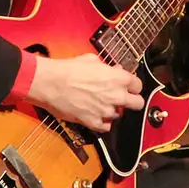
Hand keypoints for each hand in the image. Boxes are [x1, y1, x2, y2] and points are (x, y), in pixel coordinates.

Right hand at [24, 54, 144, 132]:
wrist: (50, 83)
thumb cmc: (68, 69)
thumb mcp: (91, 60)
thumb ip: (108, 67)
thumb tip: (114, 69)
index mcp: (118, 77)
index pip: (138, 85)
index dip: (133, 86)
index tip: (129, 86)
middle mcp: (116, 95)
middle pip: (138, 103)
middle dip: (133, 101)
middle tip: (125, 99)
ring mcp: (105, 110)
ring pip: (119, 115)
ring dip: (113, 110)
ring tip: (102, 104)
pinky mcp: (93, 122)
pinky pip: (106, 127)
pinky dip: (103, 122)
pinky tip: (97, 115)